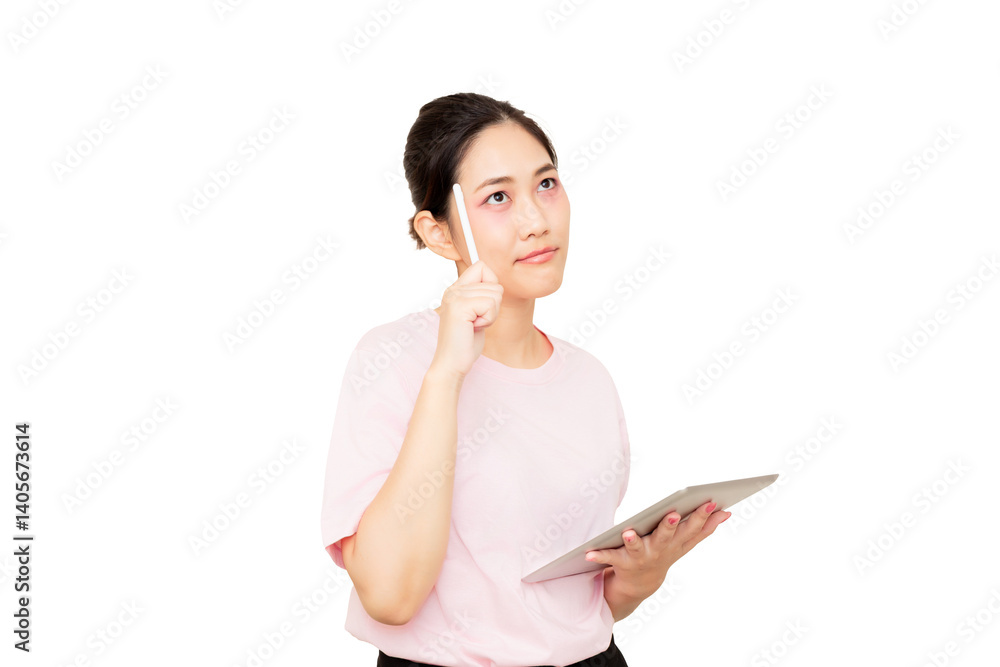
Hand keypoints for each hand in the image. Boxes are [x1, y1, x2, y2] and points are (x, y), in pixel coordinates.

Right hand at [430, 260, 502, 378]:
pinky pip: (490, 304)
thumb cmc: (465, 343)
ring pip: (495, 294)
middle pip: (494, 282)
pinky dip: (488, 319)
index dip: (492, 284)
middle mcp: (453, 289)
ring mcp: (455, 297)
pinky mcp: (459, 307)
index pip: (482, 266)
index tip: (483, 305)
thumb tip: (498, 285)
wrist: (452, 364)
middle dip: (494, 306)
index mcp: (456, 289)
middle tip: (477, 321)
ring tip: (474, 325)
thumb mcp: (476, 314)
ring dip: (491, 314)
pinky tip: (474, 328)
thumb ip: (482, 297)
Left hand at [584, 501, 730, 597]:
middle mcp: (660, 550)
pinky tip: (588, 551)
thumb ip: (705, 527)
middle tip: (675, 513)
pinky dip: (599, 555)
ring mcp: (640, 558)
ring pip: (638, 548)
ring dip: (634, 541)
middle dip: (670, 525)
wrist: (639, 584)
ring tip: (628, 532)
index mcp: (676, 543)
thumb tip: (726, 511)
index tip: (711, 502)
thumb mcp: (685, 543)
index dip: (702, 515)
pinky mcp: (620, 562)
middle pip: (666, 536)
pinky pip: (608, 557)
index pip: (691, 528)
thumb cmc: (664, 553)